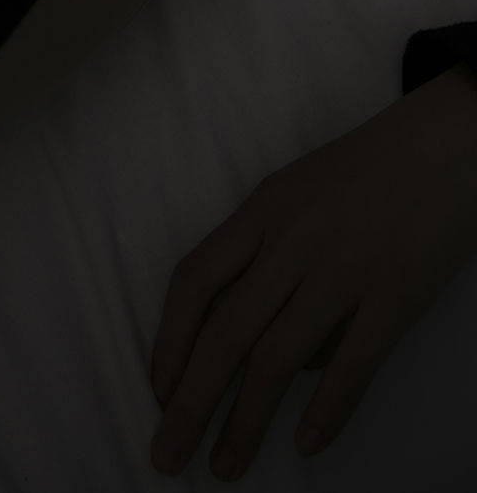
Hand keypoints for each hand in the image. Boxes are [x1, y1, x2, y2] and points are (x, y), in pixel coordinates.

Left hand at [149, 62, 476, 480]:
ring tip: (227, 466)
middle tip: (167, 455)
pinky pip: (353, 365)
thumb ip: (272, 260)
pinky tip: (306, 443)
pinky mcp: (395, 296)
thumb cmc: (366, 171)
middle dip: (190, 402)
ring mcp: (344, 269)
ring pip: (277, 357)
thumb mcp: (298, 192)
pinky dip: (326, 411)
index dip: (169, 339)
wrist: (444, 142)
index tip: (158, 391)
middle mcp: (294, 241)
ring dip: (245, 420)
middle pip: (226, 331)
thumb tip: (275, 356)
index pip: (195, 279)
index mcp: (263, 209)